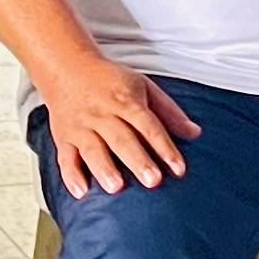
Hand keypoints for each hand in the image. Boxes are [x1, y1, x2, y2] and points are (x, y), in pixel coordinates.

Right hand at [40, 51, 200, 197]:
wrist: (67, 67)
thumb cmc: (109, 81)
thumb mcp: (143, 86)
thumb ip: (169, 111)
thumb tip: (194, 133)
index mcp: (125, 101)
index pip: (148, 125)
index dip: (164, 147)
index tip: (178, 168)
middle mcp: (103, 114)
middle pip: (122, 139)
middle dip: (137, 160)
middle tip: (153, 181)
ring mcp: (81, 126)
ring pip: (93, 149)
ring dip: (104, 168)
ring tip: (116, 187)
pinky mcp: (64, 137)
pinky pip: (66, 158)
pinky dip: (71, 176)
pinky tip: (81, 192)